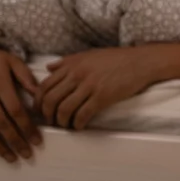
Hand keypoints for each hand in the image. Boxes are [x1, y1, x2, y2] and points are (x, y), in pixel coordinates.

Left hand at [36, 47, 152, 129]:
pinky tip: (79, 126)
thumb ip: (67, 61)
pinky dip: (77, 124)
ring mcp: (90, 85)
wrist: (141, 61)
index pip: (44, 85)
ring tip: (65, 126)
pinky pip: (82, 114)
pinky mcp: (102, 96)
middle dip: (47, 115)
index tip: (40, 111)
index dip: (38, 102)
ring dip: (61, 122)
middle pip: (50, 99)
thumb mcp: (89, 54)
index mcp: (72, 64)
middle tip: (51, 122)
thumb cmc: (117, 58)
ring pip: (64, 109)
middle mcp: (77, 74)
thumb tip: (50, 67)